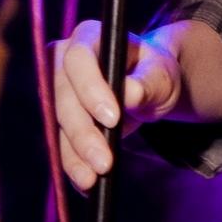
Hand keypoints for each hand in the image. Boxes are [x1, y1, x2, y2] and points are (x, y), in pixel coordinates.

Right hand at [53, 20, 183, 191]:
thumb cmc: (155, 71)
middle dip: (83, 132)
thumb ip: (148, 81)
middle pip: (64, 97)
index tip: (113, 117)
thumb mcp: (161, 74)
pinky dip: (74, 165)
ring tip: (94, 179)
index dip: (90, 89)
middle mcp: (64, 62)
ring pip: (60, 126)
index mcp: (88, 37)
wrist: (149, 87)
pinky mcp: (62, 120)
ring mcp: (60, 92)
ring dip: (75, 155)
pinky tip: (86, 184)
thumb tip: (129, 94)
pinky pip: (63, 145)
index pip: (78, 59)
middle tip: (105, 161)